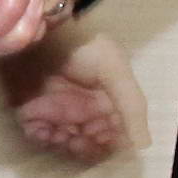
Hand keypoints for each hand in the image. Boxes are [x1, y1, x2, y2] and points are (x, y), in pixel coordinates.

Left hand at [0, 23, 149, 165]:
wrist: (42, 30)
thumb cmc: (83, 46)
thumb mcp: (116, 70)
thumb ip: (132, 107)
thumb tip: (144, 145)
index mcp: (107, 102)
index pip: (114, 135)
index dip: (109, 143)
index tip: (102, 138)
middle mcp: (84, 111)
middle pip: (89, 144)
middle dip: (86, 147)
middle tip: (79, 137)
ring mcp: (58, 113)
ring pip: (65, 144)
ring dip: (64, 144)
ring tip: (60, 132)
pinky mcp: (32, 112)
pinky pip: (38, 136)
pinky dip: (42, 138)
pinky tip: (44, 129)